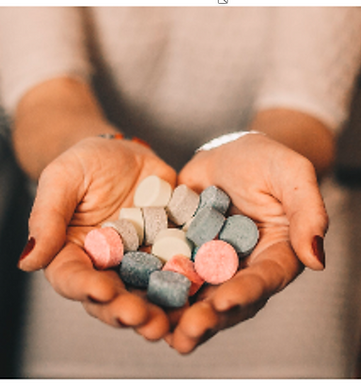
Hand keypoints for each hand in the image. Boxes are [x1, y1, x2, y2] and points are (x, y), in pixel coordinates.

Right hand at [18, 135, 176, 340]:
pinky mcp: (169, 246)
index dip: (86, 288)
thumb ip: (46, 217)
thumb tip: (27, 261)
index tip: (102, 292)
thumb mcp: (61, 179)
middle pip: (114, 294)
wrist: (122, 152)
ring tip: (171, 320)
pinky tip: (200, 286)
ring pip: (148, 289)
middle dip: (128, 310)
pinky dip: (189, 277)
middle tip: (142, 319)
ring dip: (160, 306)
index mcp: (75, 253)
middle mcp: (109, 264)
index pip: (74, 277)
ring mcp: (141, 258)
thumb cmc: (84, 163)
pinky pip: (180, 263)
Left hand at [165, 133, 327, 352]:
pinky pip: (169, 269)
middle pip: (227, 298)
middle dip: (207, 317)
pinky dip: (153, 284)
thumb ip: (308, 212)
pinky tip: (134, 295)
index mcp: (273, 254)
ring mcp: (209, 262)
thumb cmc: (265, 160)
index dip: (245, 293)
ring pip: (195, 293)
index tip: (224, 303)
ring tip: (155, 328)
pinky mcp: (183, 250)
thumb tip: (316, 259)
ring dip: (176, 313)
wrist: (229, 152)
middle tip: (186, 331)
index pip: (263, 279)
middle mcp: (241, 266)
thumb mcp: (291, 174)